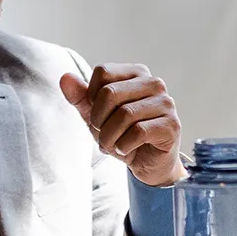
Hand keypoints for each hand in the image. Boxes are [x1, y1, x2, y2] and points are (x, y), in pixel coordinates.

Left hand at [60, 65, 184, 186]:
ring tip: (112, 145)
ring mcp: (166, 103)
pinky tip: (126, 149)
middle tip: (102, 135)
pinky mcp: (171, 125)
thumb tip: (65, 78)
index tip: (98, 114)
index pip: (103, 72)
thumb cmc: (123, 135)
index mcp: (136, 73)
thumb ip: (81, 97)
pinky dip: (124, 146)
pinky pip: (138, 132)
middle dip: (98, 120)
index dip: (91, 97)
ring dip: (109, 137)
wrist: (148, 163)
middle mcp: (154, 83)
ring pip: (124, 114)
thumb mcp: (96, 116)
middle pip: (110, 93)